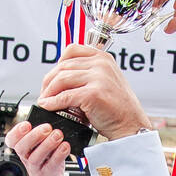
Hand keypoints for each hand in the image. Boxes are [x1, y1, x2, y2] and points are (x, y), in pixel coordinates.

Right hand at [7, 121, 67, 175]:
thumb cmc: (47, 164)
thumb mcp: (42, 147)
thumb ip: (44, 135)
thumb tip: (54, 117)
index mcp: (24, 149)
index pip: (11, 140)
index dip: (16, 132)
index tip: (26, 124)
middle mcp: (27, 158)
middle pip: (22, 147)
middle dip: (34, 135)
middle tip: (47, 127)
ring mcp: (36, 168)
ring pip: (36, 157)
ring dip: (47, 144)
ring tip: (58, 134)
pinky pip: (51, 165)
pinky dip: (59, 155)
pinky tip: (65, 146)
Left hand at [37, 44, 152, 140]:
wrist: (131, 125)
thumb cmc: (119, 109)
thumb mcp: (107, 82)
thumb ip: (89, 74)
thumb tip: (62, 77)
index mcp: (104, 58)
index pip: (72, 50)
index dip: (57, 63)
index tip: (52, 77)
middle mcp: (101, 64)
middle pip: (63, 66)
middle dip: (49, 81)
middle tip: (44, 93)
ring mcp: (98, 77)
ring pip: (61, 79)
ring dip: (49, 92)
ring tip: (45, 101)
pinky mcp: (93, 93)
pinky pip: (65, 96)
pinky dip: (53, 102)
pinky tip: (49, 107)